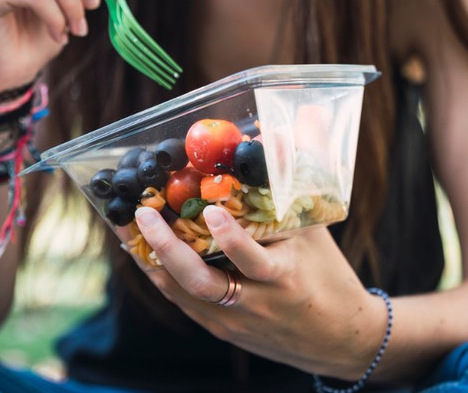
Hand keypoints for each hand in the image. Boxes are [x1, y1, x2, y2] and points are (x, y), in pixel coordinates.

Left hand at [133, 205, 388, 380]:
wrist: (340, 340)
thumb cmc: (328, 277)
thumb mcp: (317, 232)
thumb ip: (295, 184)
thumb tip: (286, 128)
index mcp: (283, 277)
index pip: (252, 260)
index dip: (231, 238)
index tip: (212, 210)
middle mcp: (254, 301)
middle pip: (201, 282)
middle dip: (168, 248)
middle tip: (145, 214)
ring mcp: (233, 319)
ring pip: (182, 292)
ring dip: (152, 258)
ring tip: (127, 226)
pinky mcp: (220, 327)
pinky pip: (182, 301)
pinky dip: (161, 274)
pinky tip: (142, 250)